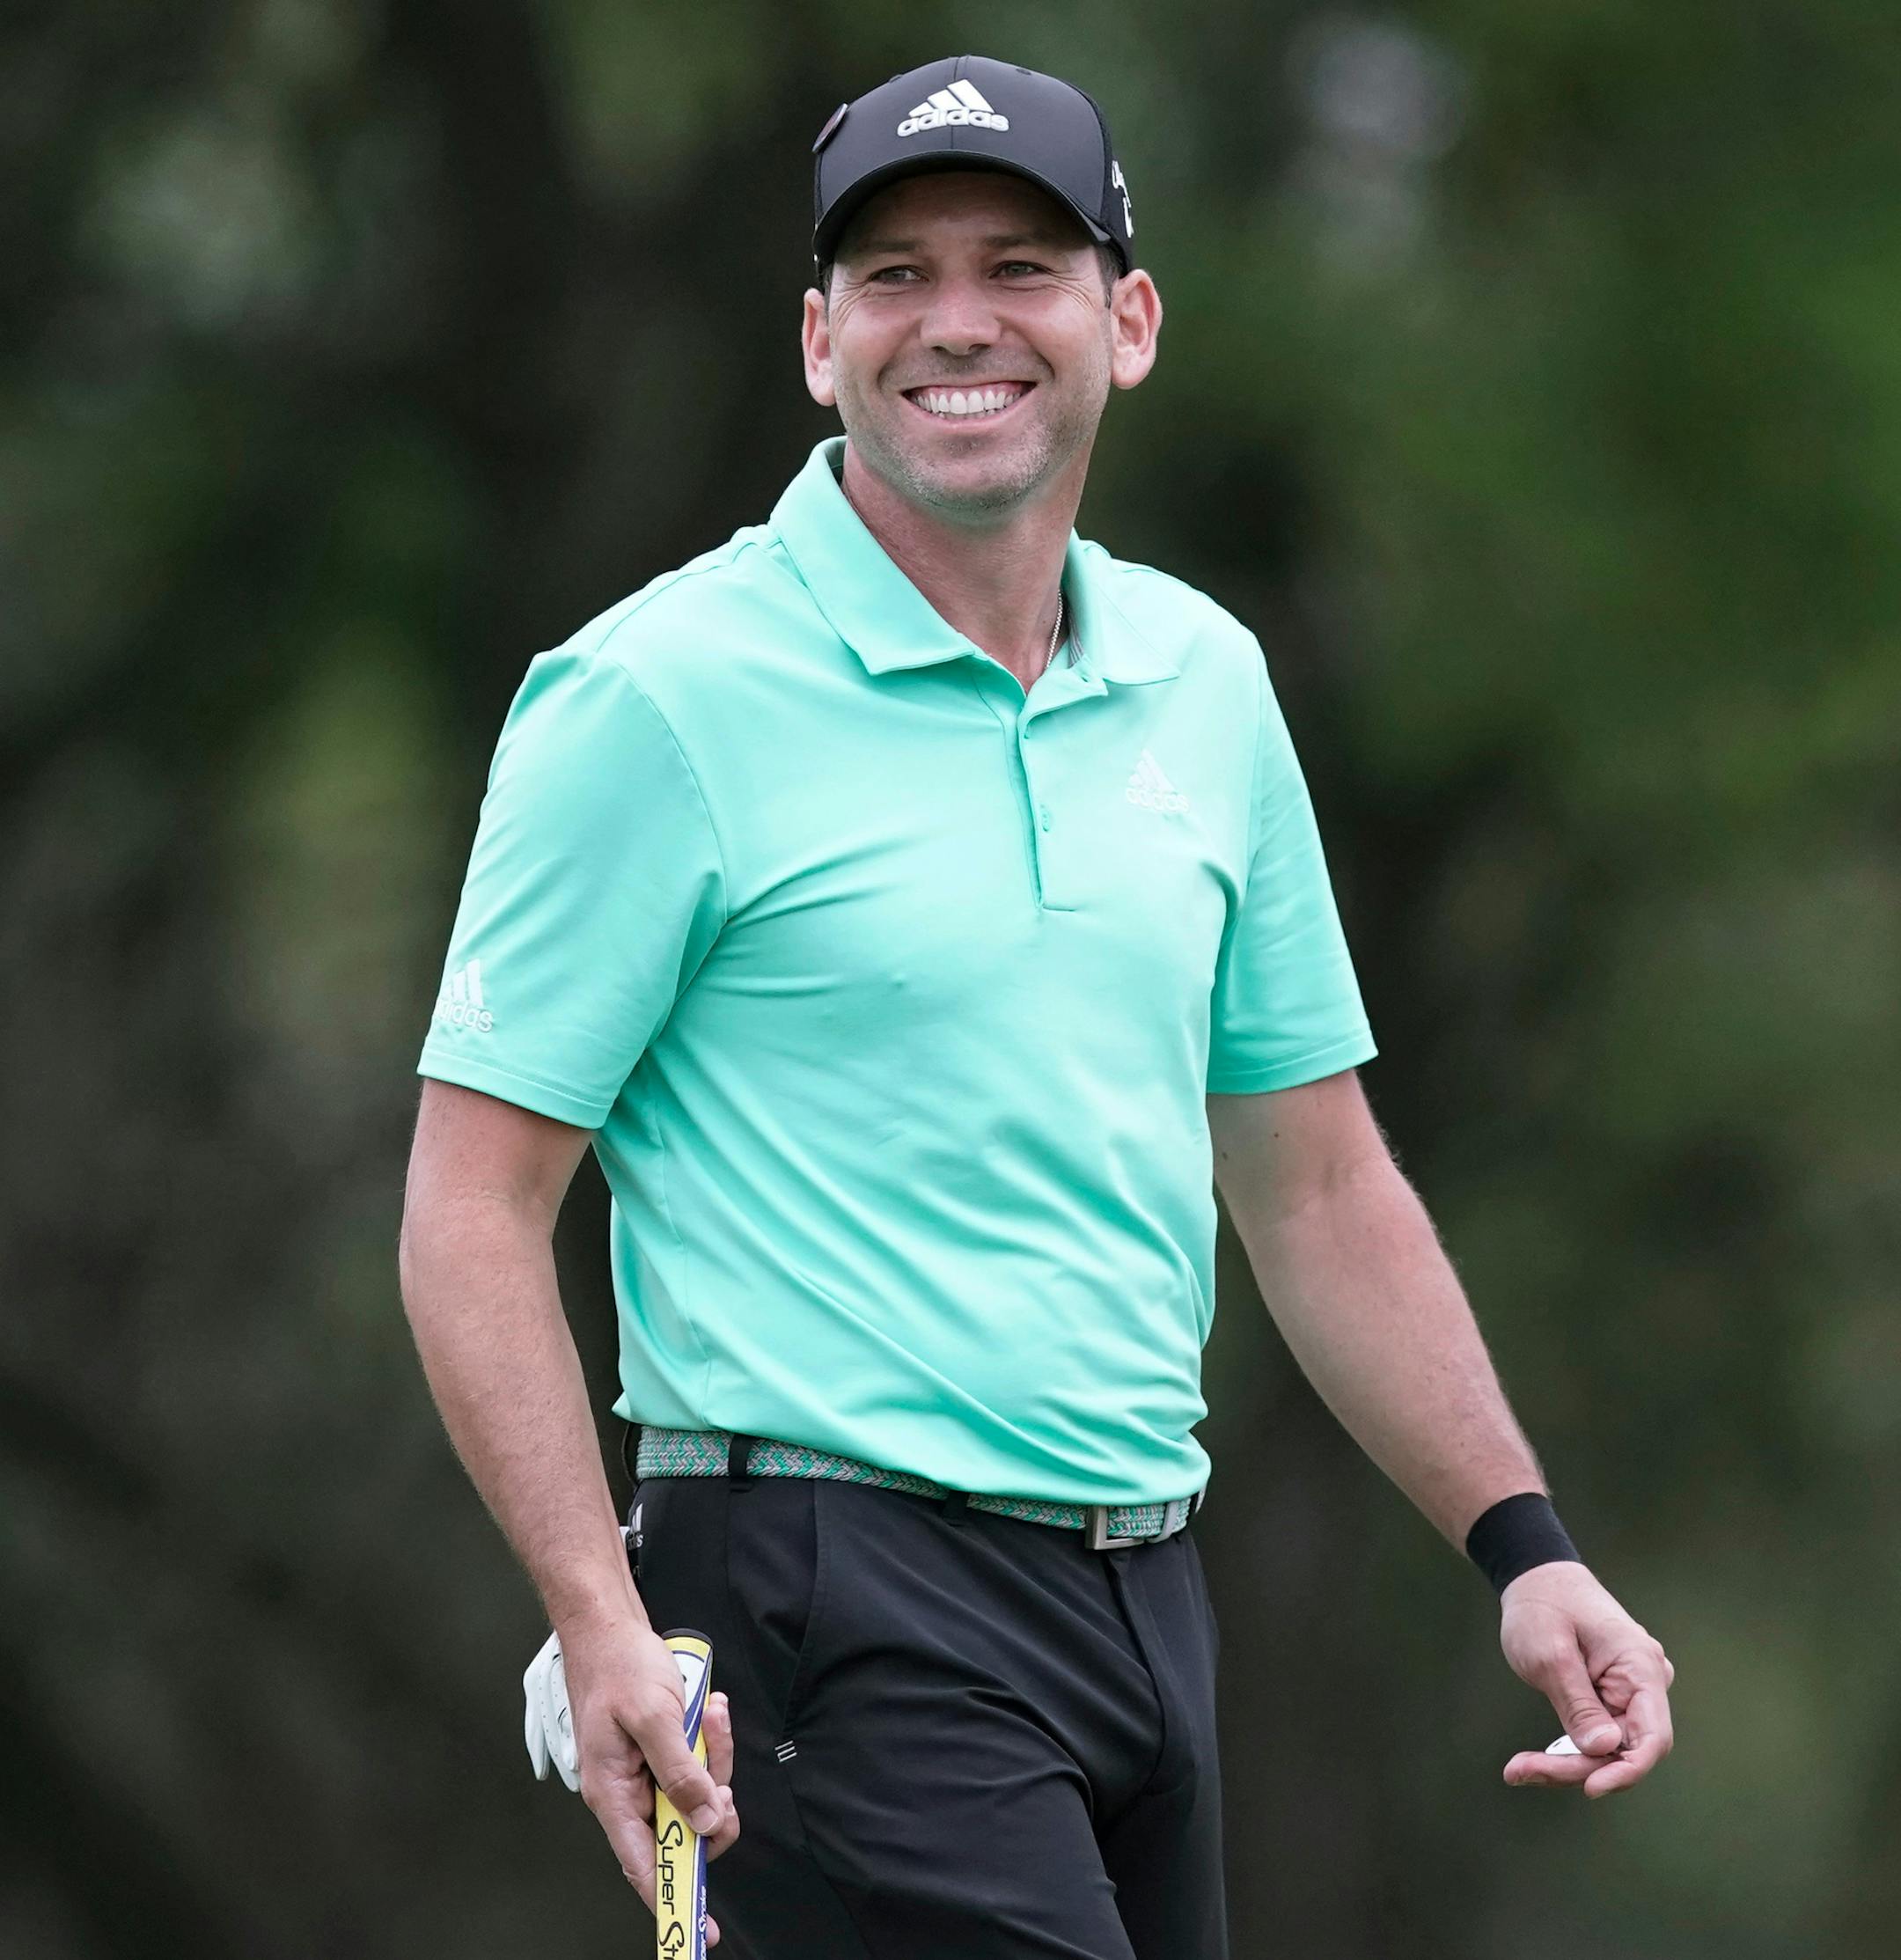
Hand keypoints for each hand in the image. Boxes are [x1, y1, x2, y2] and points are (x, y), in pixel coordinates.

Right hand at [558, 1617, 740, 1944]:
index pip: (646, 1867)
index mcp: (613, 1796)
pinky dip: (709, 1740)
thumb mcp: (655, 1717)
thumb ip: (681, 1772)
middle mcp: (628, 1793)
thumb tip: (706, 1821)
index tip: (705, 1928)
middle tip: (719, 1768)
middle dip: (712, 1799)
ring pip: (696, 1793)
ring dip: (713, 1758)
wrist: (608, 1625)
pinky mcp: (660, 1751)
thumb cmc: (618, 1666)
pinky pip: (696, 1762)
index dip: (675, 1899)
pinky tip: (709, 1710)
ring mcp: (645, 1772)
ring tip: (711, 1717)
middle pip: (684, 1827)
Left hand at [1497, 1560, 1675, 1797]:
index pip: (1653, 1737)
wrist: (1536, 1581)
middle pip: (1625, 1750)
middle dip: (1577, 1767)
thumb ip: (1578, 1702)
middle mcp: (1644, 1684)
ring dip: (1566, 1764)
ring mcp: (1628, 1694)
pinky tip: (1529, 1763)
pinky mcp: (1610, 1702)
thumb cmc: (1543, 1607)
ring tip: (1517, 1769)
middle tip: (1520, 1771)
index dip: (1627, 1770)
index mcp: (1641, 1667)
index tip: (1590, 1788)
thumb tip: (1605, 1749)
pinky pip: (1596, 1737)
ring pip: (1608, 1749)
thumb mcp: (1550, 1653)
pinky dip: (1566, 1751)